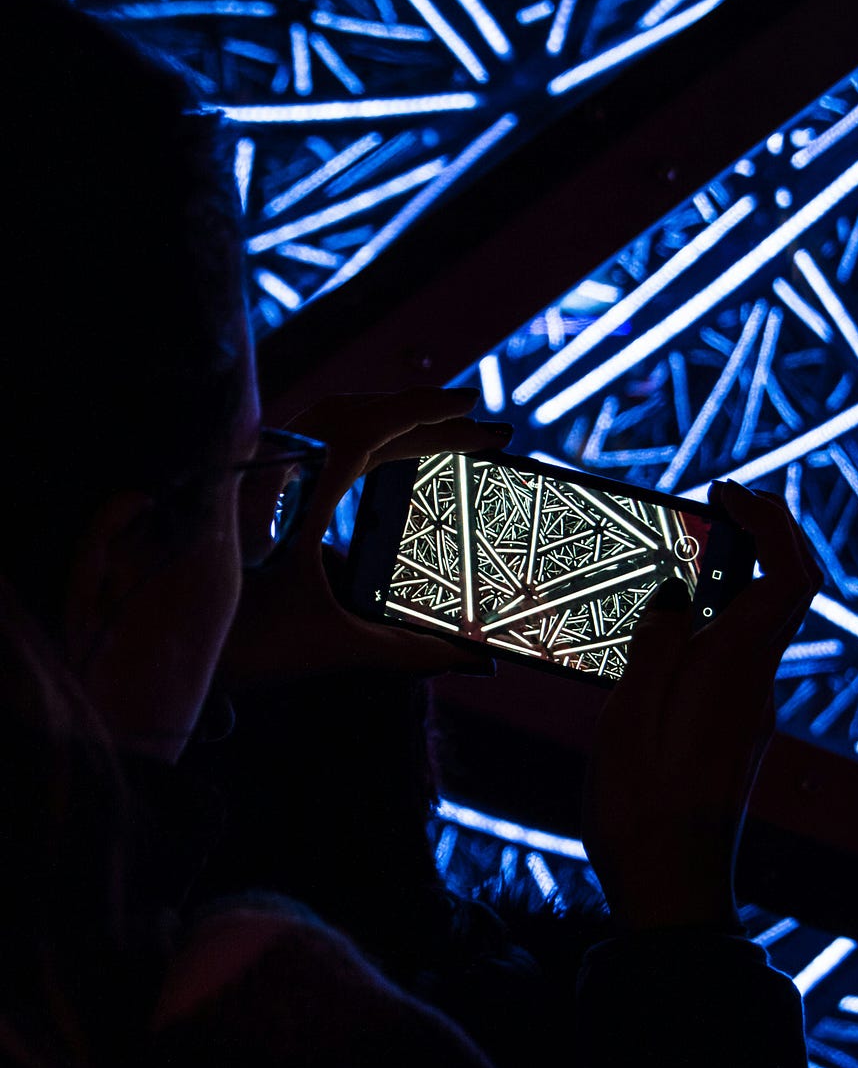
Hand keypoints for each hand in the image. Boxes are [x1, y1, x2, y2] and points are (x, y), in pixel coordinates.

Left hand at [221, 387, 511, 682]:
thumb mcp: (332, 645)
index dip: (427, 414)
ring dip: (391, 422)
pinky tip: (388, 456)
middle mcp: (272, 466)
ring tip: (445, 434)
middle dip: (425, 419)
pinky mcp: (250, 480)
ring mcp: (258, 467)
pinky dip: (358, 436)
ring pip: (333, 420)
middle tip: (482, 430)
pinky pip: (311, 440)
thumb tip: (474, 659)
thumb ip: (407, 651)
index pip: (371, 429)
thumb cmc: (241, 645)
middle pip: (358, 415)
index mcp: (293, 493)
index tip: (475, 408)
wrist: (165, 648)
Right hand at [582, 482, 820, 931]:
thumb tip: (673, 591)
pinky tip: (654, 634)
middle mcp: (754, 686)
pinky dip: (705, 625)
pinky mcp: (731, 730)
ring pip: (754, 623)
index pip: (790, 577)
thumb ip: (654, 646)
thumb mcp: (630, 719)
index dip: (770, 523)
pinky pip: (731, 657)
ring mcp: (747, 710)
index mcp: (735, 673)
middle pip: (779, 592)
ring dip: (723, 582)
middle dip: (751, 540)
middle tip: (700, 515)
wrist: (671, 891)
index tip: (726, 494)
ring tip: (661, 565)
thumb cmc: (643, 813)